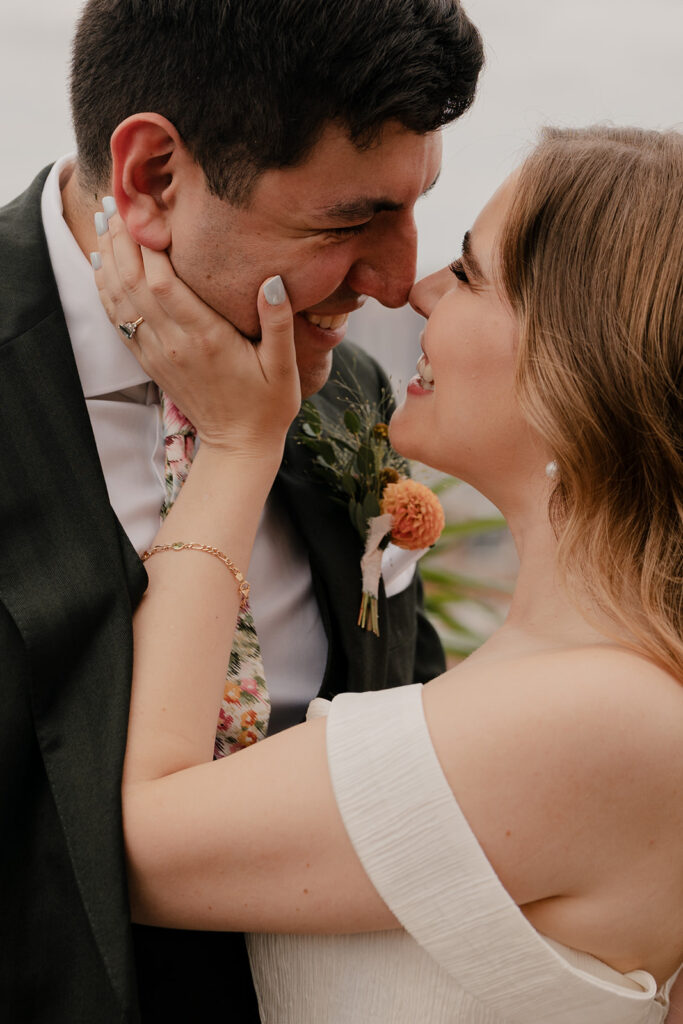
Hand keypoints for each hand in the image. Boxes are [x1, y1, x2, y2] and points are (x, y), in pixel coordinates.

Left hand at [92, 207, 299, 456]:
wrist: (239, 445)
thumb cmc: (268, 405)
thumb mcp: (285, 367)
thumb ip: (279, 323)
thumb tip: (272, 281)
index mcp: (207, 339)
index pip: (165, 284)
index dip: (149, 246)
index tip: (145, 210)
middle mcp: (176, 344)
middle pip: (135, 284)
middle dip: (122, 240)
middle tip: (117, 200)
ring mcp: (159, 354)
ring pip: (121, 299)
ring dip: (109, 259)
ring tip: (104, 220)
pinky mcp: (152, 363)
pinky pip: (119, 321)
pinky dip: (105, 290)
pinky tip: (101, 265)